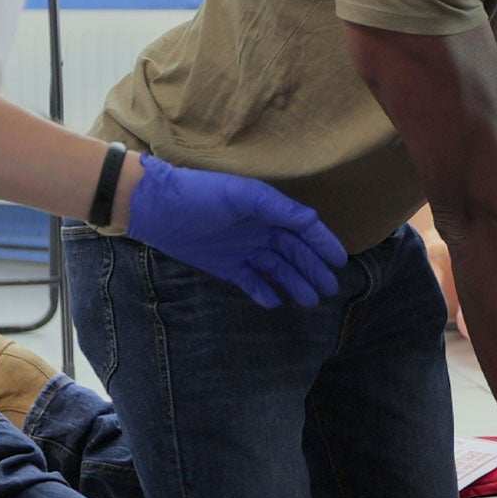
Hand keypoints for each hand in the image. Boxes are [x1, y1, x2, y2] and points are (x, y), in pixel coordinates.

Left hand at [125, 153, 347, 308]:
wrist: (157, 209)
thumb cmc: (200, 195)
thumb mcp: (241, 196)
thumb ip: (278, 209)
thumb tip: (313, 221)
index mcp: (268, 210)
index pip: (304, 229)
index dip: (323, 244)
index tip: (340, 262)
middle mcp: (261, 230)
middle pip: (295, 253)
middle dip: (313, 270)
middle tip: (329, 289)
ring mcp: (245, 250)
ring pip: (277, 270)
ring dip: (294, 283)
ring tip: (308, 301)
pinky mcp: (227, 266)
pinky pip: (251, 282)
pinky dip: (264, 292)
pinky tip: (275, 302)